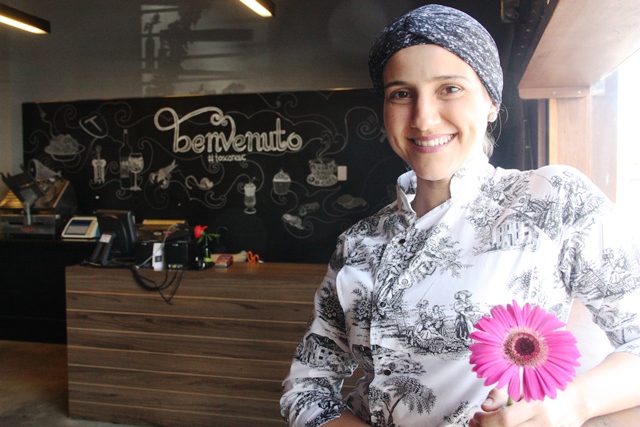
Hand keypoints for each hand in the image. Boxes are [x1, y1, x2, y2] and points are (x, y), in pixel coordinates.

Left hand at [469, 386, 583, 426]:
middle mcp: (544, 423)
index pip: (505, 420)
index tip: (476, 416)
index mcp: (536, 405)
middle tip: (476, 423)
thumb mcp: (523, 387)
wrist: (576, 402)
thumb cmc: (546, 392)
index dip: (485, 421)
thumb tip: (484, 407)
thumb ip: (501, 394)